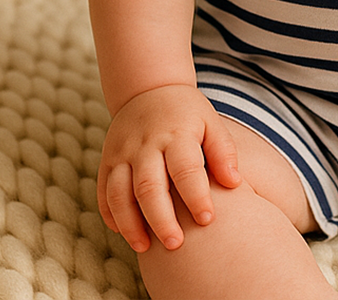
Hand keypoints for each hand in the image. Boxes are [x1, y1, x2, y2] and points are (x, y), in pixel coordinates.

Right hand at [97, 84, 241, 252]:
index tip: (207, 219)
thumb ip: (223, 152)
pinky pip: (103, 192)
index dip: (196, 196)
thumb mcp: (211, 122)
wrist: (149, 88)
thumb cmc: (187, 113)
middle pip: (149, 187)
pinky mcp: (108, 159)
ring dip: (131, 224)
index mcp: (177, 134)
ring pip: (120, 193)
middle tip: (176, 244)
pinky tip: (124, 232)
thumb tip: (234, 184)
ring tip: (145, 248)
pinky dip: (111, 215)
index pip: (186, 169)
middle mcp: (146, 144)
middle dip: (161, 219)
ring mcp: (123, 152)